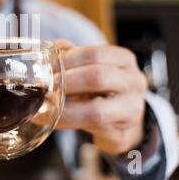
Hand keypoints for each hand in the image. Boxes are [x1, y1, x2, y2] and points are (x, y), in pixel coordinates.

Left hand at [55, 40, 147, 155]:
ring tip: (45, 106)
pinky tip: (52, 121)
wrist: (124, 123)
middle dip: (66, 82)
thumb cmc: (103, 91)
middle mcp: (133, 82)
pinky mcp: (122, 134)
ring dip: (64, 108)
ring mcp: (131, 109)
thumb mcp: (92, 69)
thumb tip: (55, 45)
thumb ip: (74, 57)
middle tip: (45, 86)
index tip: (48, 67)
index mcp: (124, 60)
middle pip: (97, 77)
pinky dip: (68, 123)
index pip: (94, 54)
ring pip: (96, 110)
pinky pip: (91, 129)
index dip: (67, 60)